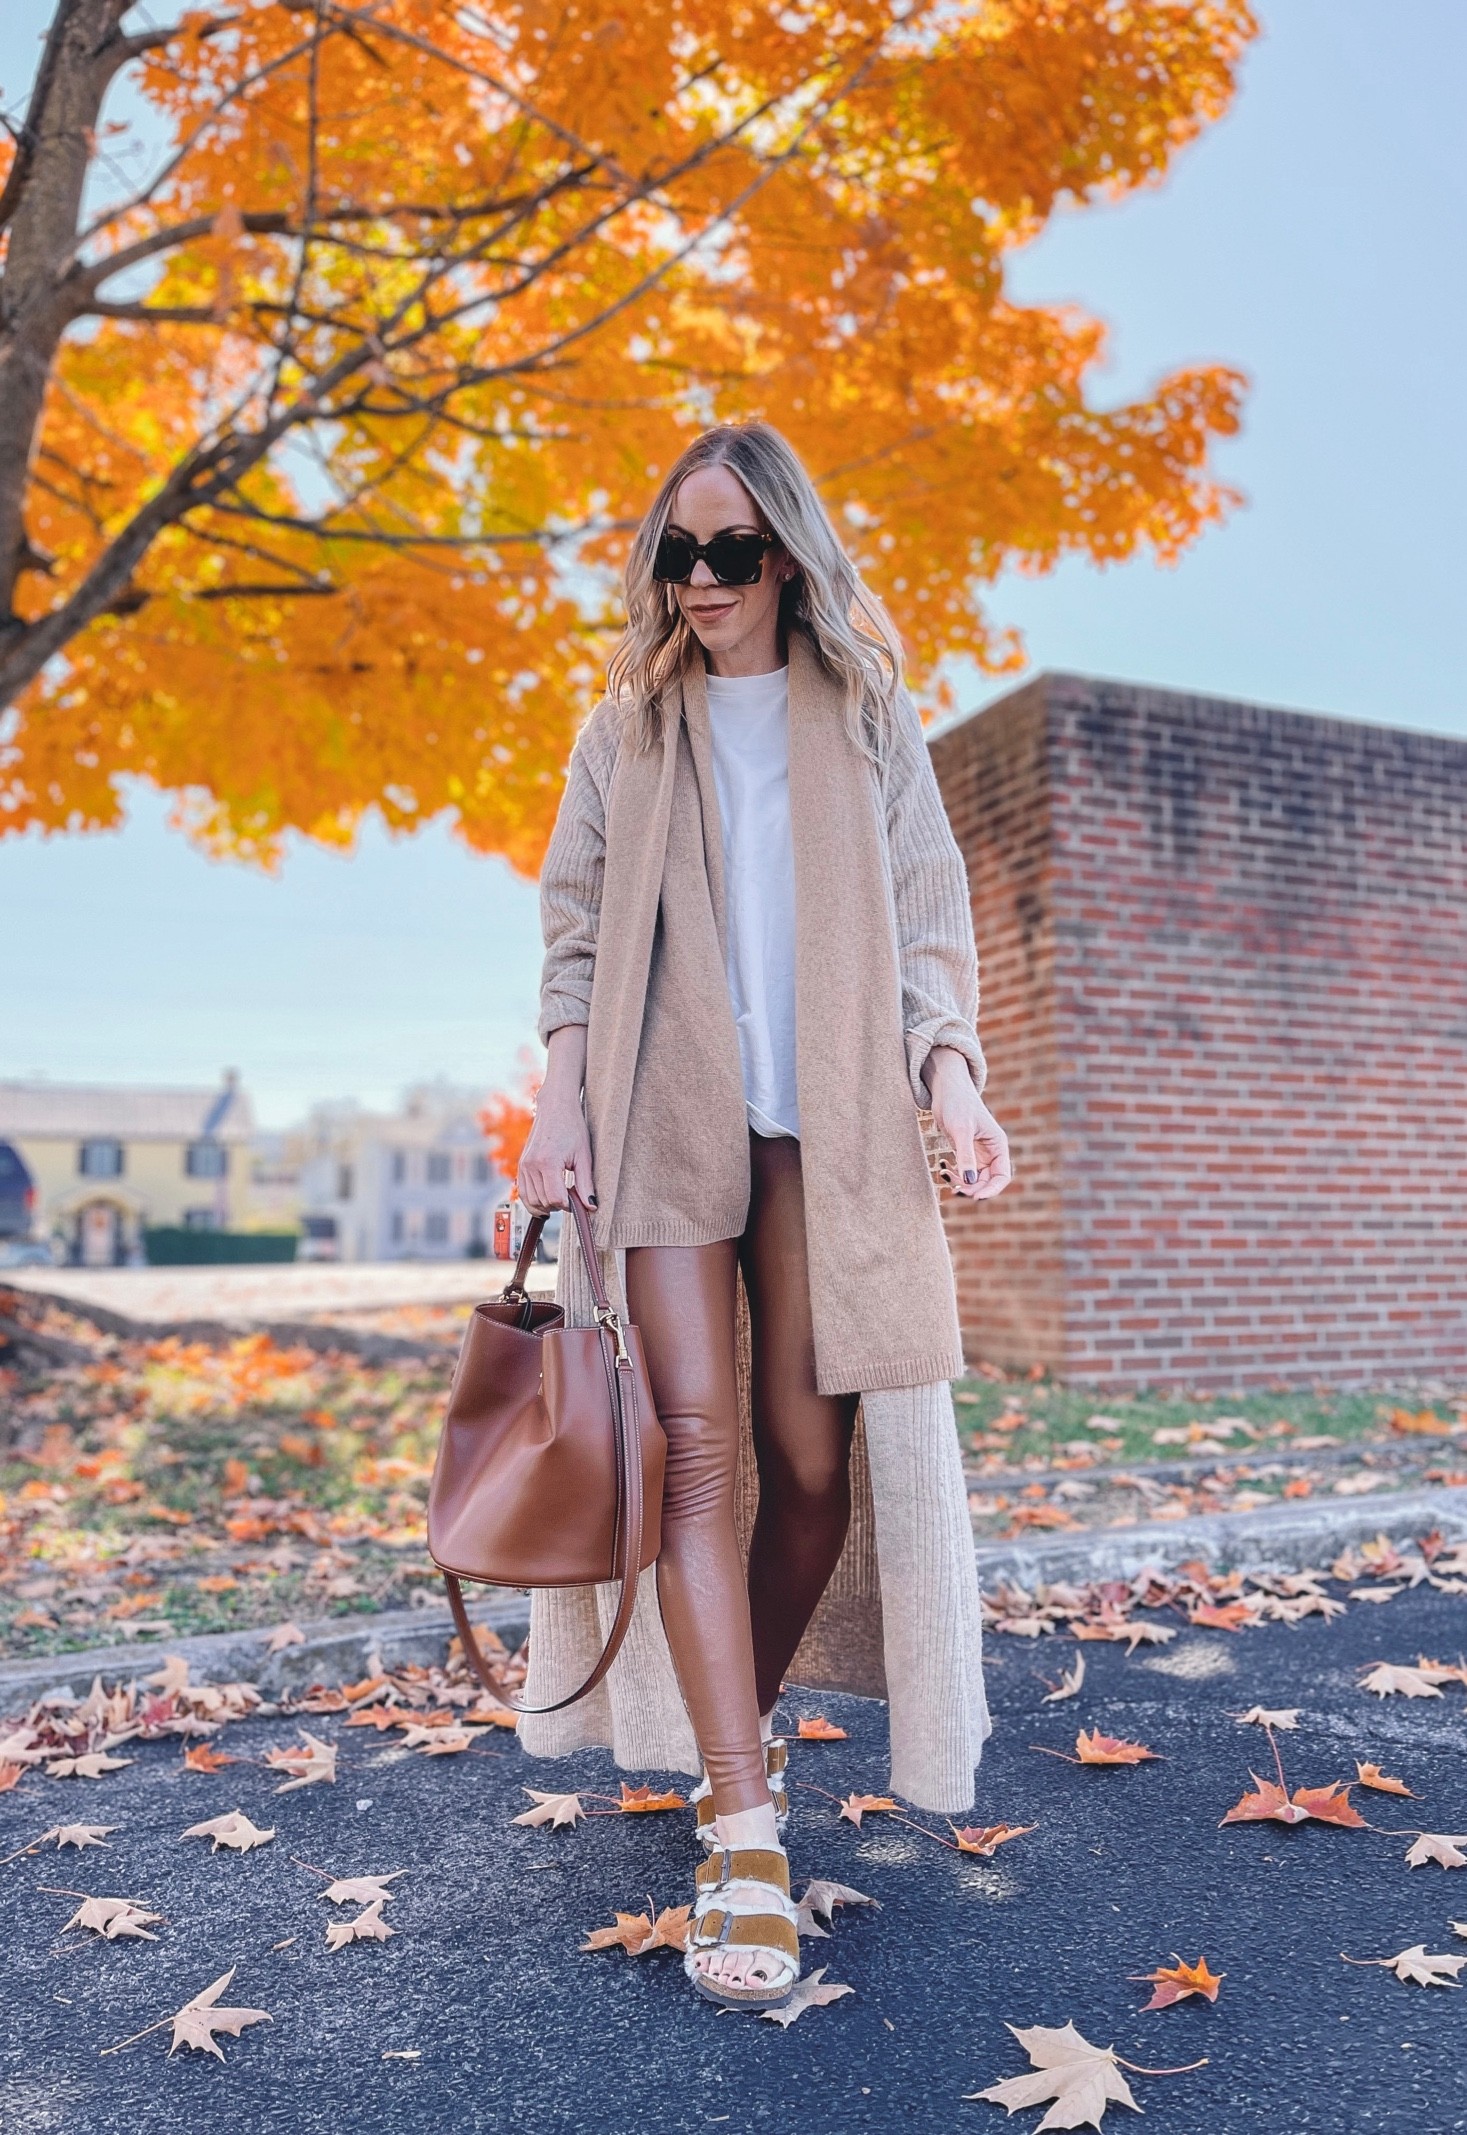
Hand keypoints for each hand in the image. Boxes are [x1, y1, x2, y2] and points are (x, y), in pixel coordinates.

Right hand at [517, 1026, 595, 1213]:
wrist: (556, 1108)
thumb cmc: (572, 1127)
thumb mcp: (584, 1156)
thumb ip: (586, 1184)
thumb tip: (591, 1206)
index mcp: (547, 1162)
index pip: (555, 1199)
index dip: (569, 1204)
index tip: (578, 1197)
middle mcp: (531, 1165)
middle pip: (543, 1202)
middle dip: (559, 1204)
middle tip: (572, 1194)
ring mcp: (523, 1165)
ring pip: (531, 1201)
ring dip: (546, 1204)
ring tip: (561, 1194)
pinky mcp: (521, 1165)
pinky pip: (523, 1193)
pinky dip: (535, 1199)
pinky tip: (548, 1195)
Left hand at [925, 1045, 1010, 1202]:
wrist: (946, 1089)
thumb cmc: (957, 1104)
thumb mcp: (962, 1130)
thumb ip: (966, 1156)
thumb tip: (969, 1181)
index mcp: (998, 1145)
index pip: (1001, 1176)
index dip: (991, 1190)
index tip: (975, 1198)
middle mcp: (990, 1151)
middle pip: (986, 1181)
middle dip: (972, 1188)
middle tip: (954, 1189)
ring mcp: (977, 1153)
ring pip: (973, 1179)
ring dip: (961, 1182)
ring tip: (945, 1174)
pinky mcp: (964, 1152)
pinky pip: (962, 1172)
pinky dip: (954, 1174)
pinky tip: (943, 1167)